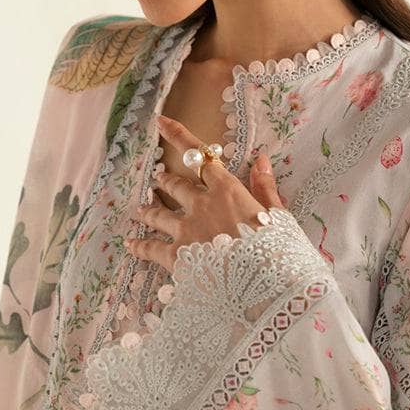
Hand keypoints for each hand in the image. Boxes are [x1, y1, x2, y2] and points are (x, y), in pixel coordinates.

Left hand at [125, 113, 288, 275]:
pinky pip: (151, 247)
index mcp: (228, 191)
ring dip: (149, 209)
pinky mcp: (176, 257)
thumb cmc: (278, 251)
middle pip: (177, 185)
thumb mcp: (278, 216)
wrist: (265, 287)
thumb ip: (265, 187)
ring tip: (140, 208)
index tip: (161, 122)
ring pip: (159, 213)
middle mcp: (202, 205)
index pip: (202, 157)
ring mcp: (186, 230)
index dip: (179, 136)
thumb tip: (262, 159)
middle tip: (159, 178)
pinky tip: (130, 244)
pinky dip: (139, 245)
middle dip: (166, 181)